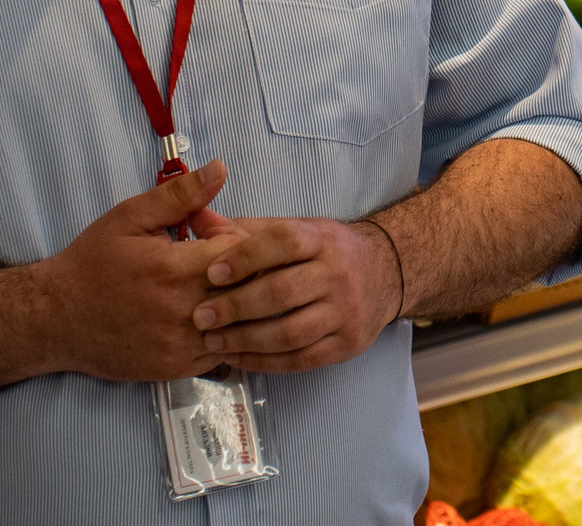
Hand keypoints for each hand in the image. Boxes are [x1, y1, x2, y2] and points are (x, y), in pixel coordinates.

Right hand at [36, 162, 241, 382]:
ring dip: (238, 305)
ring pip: (240, 325)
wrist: (54, 319)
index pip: (242, 252)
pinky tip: (205, 316)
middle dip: (242, 270)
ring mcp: (181, 345)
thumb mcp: (130, 217)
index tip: (211, 235)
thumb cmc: (92, 263)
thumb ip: (180, 195)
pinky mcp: (176, 368)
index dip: (235, 238)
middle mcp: (184, 312)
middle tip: (216, 260)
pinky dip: (224, 333)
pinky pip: (223, 352)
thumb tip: (220, 169)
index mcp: (175, 269)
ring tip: (214, 288)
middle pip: (248, 289)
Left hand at [189, 216, 402, 372]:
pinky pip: (300, 359)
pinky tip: (237, 357)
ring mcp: (346, 312)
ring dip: (245, 340)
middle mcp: (338, 273)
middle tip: (201, 316)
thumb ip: (245, 230)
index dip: (246, 257)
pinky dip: (264, 362)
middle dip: (237, 306)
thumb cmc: (326, 251)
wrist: (386, 274)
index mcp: (322, 239)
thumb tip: (195, 219)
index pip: (285, 243)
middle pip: (283, 292)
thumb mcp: (296, 229)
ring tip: (213, 341)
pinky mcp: (347, 344)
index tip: (212, 273)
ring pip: (290, 332)